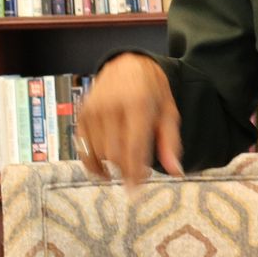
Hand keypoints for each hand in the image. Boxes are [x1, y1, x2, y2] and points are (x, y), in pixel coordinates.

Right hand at [76, 54, 183, 188]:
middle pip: (114, 154)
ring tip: (124, 168)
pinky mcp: (81, 115)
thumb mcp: (169, 112)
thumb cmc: (152, 91)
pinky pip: (83, 148)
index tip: (136, 192)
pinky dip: (92, 164)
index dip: (134, 173)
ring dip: (111, 168)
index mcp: (137, 104)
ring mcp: (93, 110)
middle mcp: (111, 106)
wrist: (127, 65)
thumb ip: (171, 143)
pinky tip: (104, 171)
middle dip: (124, 172)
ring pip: (99, 153)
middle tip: (136, 178)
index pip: (134, 147)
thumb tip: (175, 172)